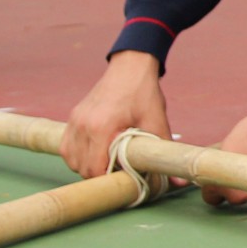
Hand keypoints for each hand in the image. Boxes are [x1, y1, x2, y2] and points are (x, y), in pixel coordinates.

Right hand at [61, 51, 173, 181]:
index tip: (122, 178)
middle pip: (81, 167)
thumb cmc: (144, 93)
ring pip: (70, 159)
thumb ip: (164, 152)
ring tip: (106, 163)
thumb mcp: (158, 122)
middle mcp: (83, 125)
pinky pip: (66, 146)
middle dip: (98, 175)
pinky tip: (93, 153)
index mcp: (101, 127)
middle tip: (117, 171)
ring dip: (85, 166)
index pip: (94, 169)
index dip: (107, 180)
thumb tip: (180, 181)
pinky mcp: (73, 117)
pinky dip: (76, 155)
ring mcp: (74, 121)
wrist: (130, 66)